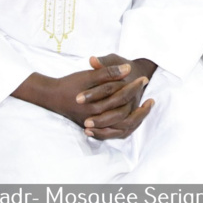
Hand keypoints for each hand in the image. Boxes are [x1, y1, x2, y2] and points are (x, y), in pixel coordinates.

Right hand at [12, 57, 154, 140]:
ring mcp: (94, 126)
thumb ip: (107, 72)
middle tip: (150, 98)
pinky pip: (114, 133)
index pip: (120, 97)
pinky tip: (135, 117)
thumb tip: (127, 69)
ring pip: (120, 129)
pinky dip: (125, 127)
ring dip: (136, 120)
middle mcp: (95, 119)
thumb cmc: (71, 83)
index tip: (144, 79)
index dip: (134, 86)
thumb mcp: (88, 75)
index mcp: (95, 105)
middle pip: (123, 117)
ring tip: (147, 107)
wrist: (52, 95)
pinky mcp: (93, 129)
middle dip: (139, 106)